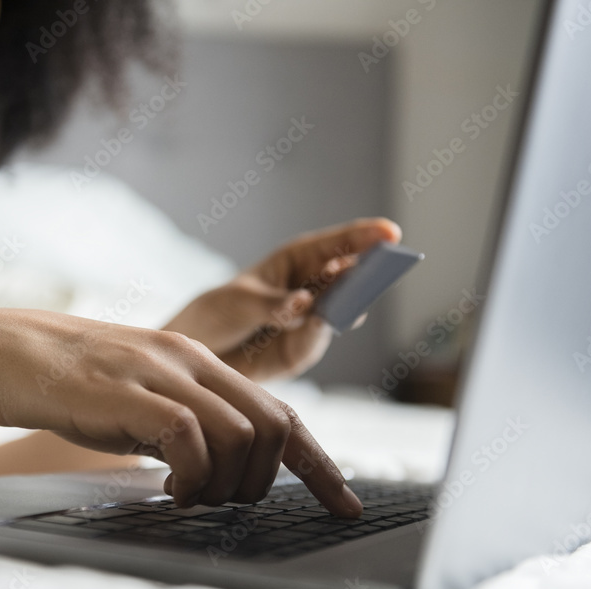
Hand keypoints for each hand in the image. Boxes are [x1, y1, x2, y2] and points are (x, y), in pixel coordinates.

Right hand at [0, 309, 361, 515]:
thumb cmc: (69, 384)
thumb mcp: (142, 398)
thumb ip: (186, 420)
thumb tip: (224, 466)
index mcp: (200, 362)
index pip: (282, 413)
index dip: (320, 464)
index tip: (344, 504)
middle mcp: (191, 361)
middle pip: (275, 427)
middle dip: (265, 483)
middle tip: (221, 501)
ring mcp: (159, 373)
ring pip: (241, 435)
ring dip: (224, 484)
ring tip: (186, 494)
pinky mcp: (125, 393)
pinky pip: (188, 438)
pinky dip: (189, 475)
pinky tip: (164, 486)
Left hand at [164, 218, 401, 381]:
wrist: (198, 352)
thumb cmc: (217, 312)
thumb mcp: (239, 302)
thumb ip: (274, 304)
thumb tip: (306, 304)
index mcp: (297, 260)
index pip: (337, 245)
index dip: (365, 237)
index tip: (391, 233)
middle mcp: (311, 289)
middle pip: (348, 280)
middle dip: (365, 276)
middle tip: (378, 272)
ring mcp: (311, 321)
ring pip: (339, 313)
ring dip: (344, 307)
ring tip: (349, 302)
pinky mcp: (303, 351)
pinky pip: (315, 343)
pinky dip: (315, 335)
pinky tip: (315, 325)